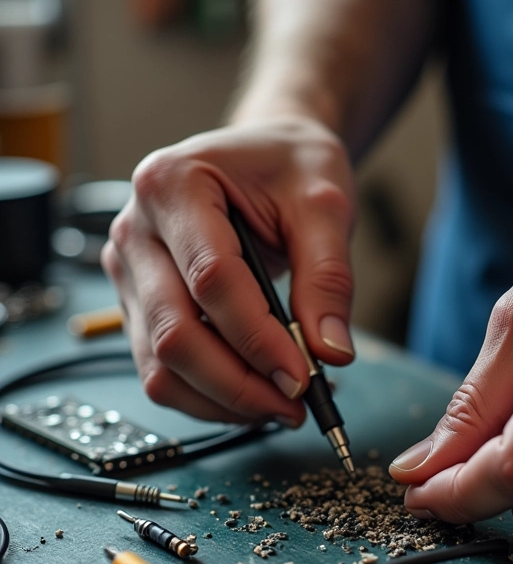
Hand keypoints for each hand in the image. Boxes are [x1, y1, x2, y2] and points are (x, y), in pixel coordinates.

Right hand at [102, 117, 355, 424]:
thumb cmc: (291, 168)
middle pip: (174, 333)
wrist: (267, 157)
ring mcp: (131, 271)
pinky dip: (206, 395)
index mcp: (173, 184)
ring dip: (221, 399)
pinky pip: (161, 368)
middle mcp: (136, 229)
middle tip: (295, 404)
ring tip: (279, 406)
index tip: (304, 376)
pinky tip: (251, 396)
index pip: (212, 280)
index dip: (260, 339)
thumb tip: (330, 353)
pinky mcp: (140, 303)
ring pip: (159, 364)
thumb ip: (328, 278)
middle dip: (239, 383)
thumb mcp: (324, 205)